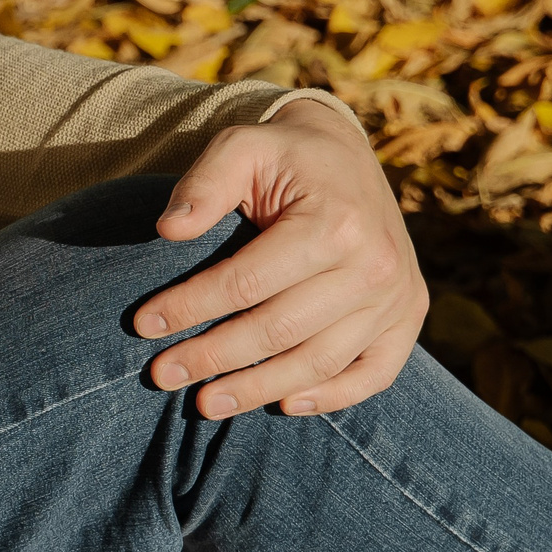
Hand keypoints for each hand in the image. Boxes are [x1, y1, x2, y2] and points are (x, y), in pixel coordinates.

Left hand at [133, 98, 427, 418]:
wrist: (345, 153)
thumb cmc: (283, 154)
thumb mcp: (239, 147)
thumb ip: (202, 184)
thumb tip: (167, 229)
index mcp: (334, 223)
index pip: (247, 283)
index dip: (190, 307)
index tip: (144, 325)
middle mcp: (375, 266)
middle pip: (279, 330)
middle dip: (213, 357)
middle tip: (161, 375)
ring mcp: (397, 296)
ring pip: (319, 362)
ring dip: (259, 389)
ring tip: (206, 403)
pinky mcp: (408, 316)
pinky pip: (373, 374)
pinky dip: (330, 397)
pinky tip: (282, 405)